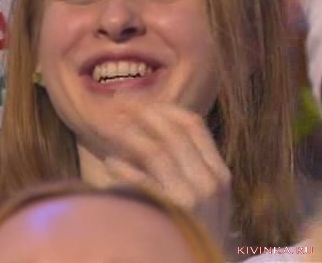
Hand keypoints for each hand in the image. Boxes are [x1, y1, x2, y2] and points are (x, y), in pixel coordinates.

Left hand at [98, 98, 232, 246]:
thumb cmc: (195, 228)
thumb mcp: (206, 197)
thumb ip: (188, 165)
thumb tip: (154, 127)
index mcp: (219, 173)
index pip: (194, 125)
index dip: (165, 109)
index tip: (142, 102)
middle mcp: (208, 182)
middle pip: (172, 132)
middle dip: (142, 114)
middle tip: (118, 106)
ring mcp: (190, 198)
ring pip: (155, 151)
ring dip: (128, 135)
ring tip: (111, 129)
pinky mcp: (169, 213)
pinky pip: (141, 181)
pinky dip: (123, 168)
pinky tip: (111, 163)